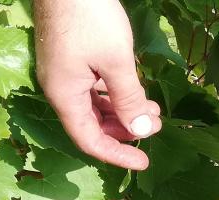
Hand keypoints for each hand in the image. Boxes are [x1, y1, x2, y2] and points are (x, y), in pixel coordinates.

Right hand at [35, 0, 161, 169]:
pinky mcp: (72, 59)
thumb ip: (128, 98)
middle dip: (125, 130)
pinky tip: (136, 90)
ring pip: (95, 106)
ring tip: (153, 110)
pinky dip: (115, 94)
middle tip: (156, 126)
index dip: (117, 155)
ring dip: (123, 111)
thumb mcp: (116, 62)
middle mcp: (61, 89)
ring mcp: (65, 73)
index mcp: (65, 96)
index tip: (144, 162)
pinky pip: (93, 88)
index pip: (89, 140)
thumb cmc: (91, 18)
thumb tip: (141, 130)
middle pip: (92, 125)